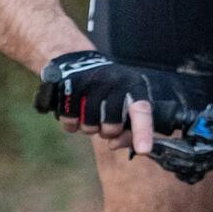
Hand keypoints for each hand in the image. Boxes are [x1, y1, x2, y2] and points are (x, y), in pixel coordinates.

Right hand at [35, 51, 184, 153]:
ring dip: (88, 128)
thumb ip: (127, 132)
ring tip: (89, 113)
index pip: (141, 110)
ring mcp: (90, 81)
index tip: (144, 149)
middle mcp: (114, 80)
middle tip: (105, 121)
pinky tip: (75, 112)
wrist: (77, 62)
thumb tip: (114, 144)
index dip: (143, 132)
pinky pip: (70, 120)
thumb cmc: (108, 93)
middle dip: (108, 132)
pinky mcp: (68, 84)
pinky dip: (71, 123)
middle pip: (111, 126)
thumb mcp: (125, 107)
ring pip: (89, 126)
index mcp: (134, 85)